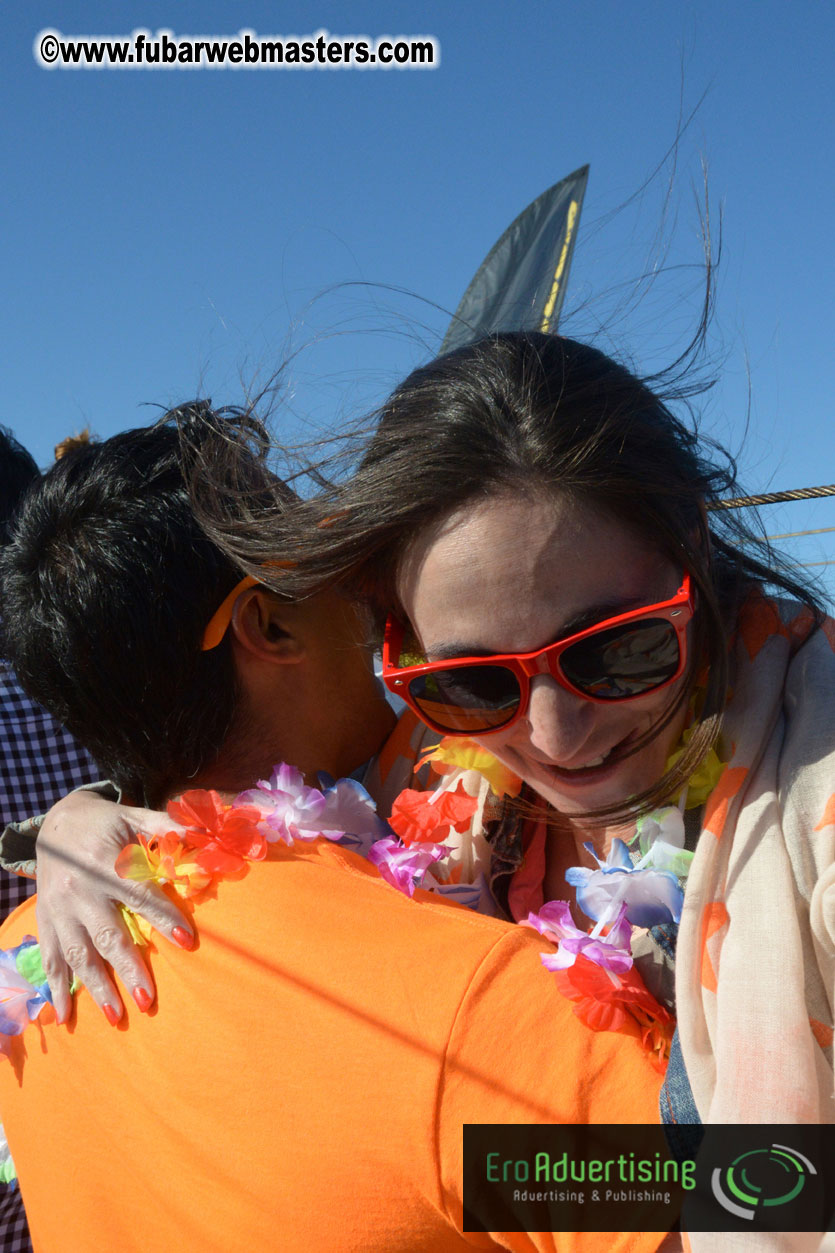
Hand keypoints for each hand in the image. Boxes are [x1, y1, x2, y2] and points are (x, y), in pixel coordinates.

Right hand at [35, 790, 194, 1023]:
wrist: (55, 821)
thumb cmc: (105, 822)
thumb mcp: (134, 815)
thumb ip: (166, 825)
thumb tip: (200, 834)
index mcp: (104, 862)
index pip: (139, 894)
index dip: (163, 917)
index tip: (186, 941)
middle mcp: (79, 890)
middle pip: (108, 934)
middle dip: (129, 968)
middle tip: (148, 1000)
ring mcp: (59, 909)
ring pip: (79, 954)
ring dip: (97, 987)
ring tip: (116, 1016)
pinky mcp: (46, 921)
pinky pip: (50, 959)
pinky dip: (56, 989)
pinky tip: (65, 1017)